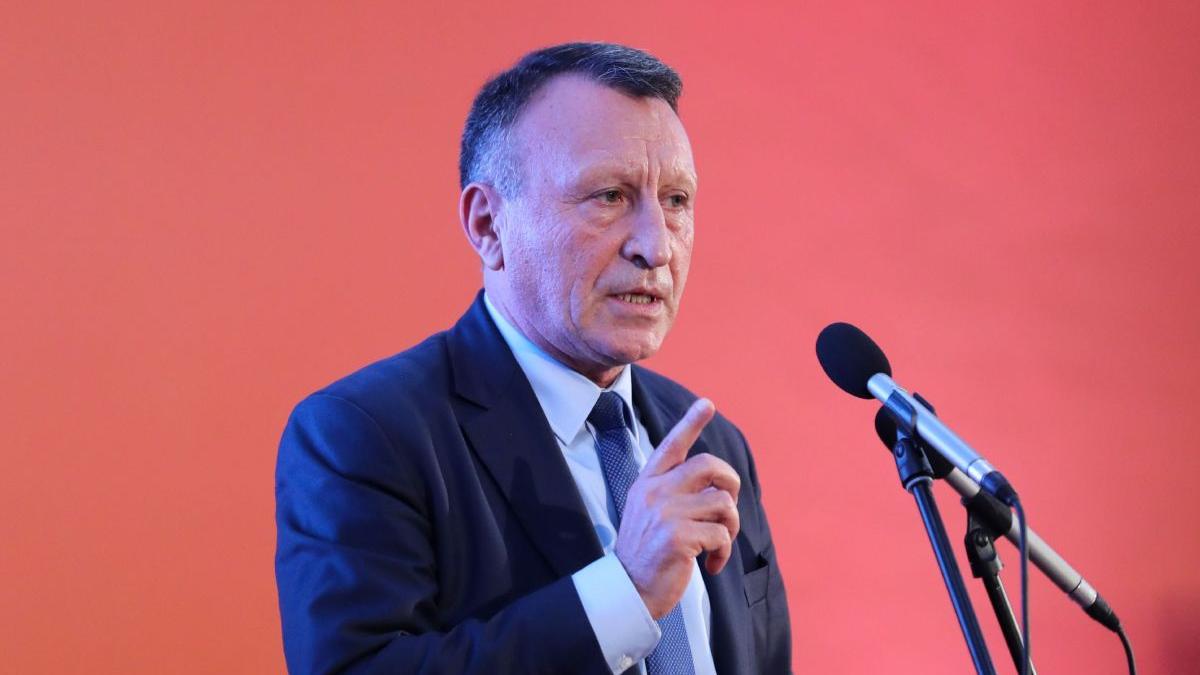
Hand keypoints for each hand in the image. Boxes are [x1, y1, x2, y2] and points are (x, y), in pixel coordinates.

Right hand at [614, 398, 740, 618]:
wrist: (627, 591)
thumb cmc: (645, 554)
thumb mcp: (649, 514)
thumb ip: (672, 494)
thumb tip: (714, 487)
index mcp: (647, 484)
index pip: (671, 445)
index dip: (691, 423)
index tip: (708, 404)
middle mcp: (656, 492)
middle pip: (709, 465)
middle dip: (732, 482)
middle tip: (729, 505)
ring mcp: (666, 513)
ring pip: (723, 502)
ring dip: (731, 527)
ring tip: (718, 544)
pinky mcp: (678, 537)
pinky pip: (721, 534)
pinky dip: (723, 552)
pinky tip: (711, 565)